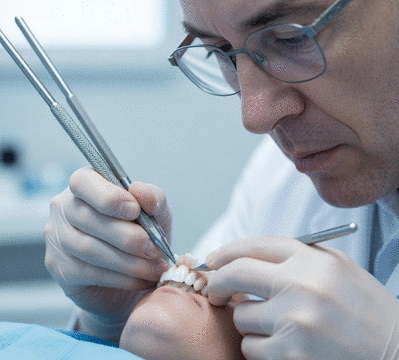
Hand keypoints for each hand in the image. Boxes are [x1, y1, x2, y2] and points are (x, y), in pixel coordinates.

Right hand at [44, 167, 170, 340]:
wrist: (132, 275)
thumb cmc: (141, 233)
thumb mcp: (156, 213)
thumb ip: (153, 197)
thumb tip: (140, 191)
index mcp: (87, 184)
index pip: (83, 181)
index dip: (108, 197)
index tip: (135, 211)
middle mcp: (64, 207)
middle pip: (88, 218)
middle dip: (127, 236)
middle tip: (154, 249)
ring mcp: (57, 237)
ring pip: (89, 248)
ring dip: (128, 261)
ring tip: (155, 268)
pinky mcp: (59, 267)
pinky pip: (88, 272)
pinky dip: (120, 277)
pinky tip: (141, 280)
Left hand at [205, 236, 398, 359]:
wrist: (395, 353)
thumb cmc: (364, 308)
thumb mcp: (337, 266)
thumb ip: (294, 255)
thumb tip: (246, 256)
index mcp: (313, 261)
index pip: (256, 245)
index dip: (228, 250)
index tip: (214, 259)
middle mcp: (302, 288)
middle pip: (236, 273)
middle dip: (218, 281)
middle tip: (216, 291)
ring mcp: (295, 324)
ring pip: (242, 316)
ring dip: (250, 321)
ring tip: (277, 325)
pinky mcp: (290, 357)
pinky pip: (251, 347)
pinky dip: (260, 347)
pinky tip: (284, 345)